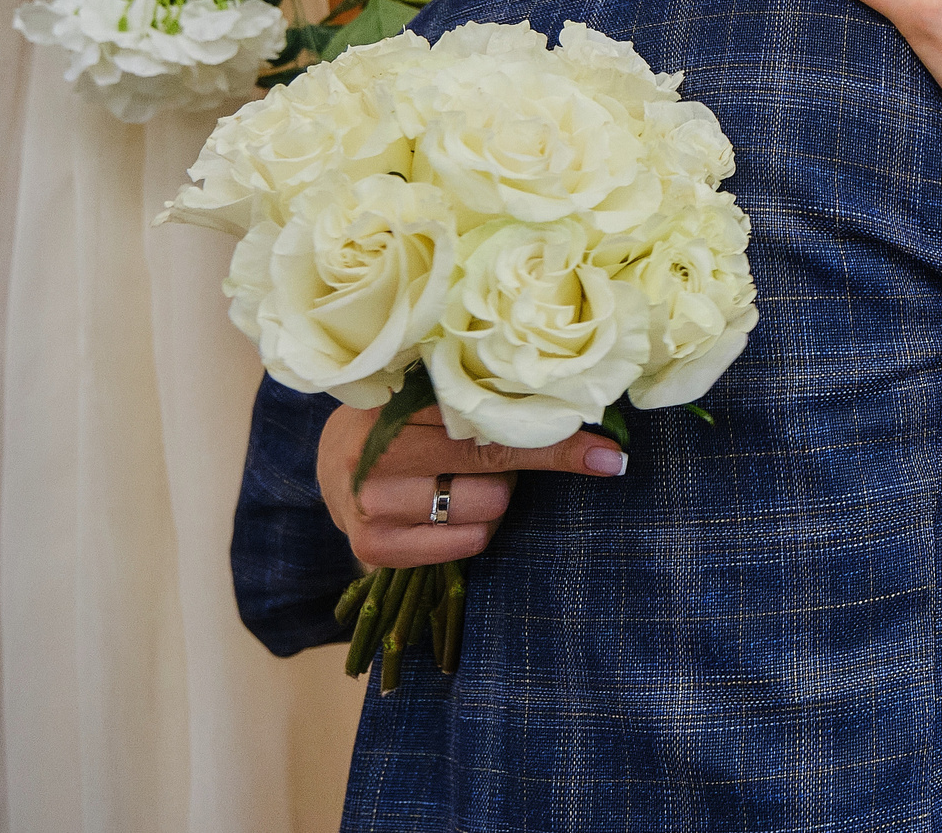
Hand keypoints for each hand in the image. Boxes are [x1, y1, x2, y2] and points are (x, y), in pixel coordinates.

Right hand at [318, 404, 626, 569]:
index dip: (554, 438)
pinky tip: (446, 512)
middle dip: (507, 467)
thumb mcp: (440, 395)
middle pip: (497, 470)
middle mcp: (378, 453)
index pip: (494, 423)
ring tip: (458, 481)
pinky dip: (472, 531)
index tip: (609, 456)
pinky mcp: (371, 546)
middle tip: (479, 456)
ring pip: (487, 510)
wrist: (332, 456)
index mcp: (400, 402)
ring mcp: (371, 502)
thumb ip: (495, 401)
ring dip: (491, 499)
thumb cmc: (406, 418)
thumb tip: (588, 421)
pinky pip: (465, 544)